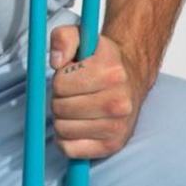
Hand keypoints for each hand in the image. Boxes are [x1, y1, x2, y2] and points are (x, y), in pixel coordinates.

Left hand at [49, 26, 145, 159]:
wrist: (130, 78)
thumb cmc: (99, 58)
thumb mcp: (82, 36)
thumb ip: (63, 37)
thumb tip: (55, 61)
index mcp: (112, 73)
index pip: (60, 84)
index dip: (59, 78)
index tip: (71, 74)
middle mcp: (119, 103)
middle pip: (60, 108)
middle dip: (59, 98)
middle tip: (71, 92)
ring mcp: (118, 127)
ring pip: (63, 129)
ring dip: (61, 118)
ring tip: (74, 106)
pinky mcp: (112, 146)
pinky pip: (71, 149)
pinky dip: (66, 139)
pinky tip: (75, 125)